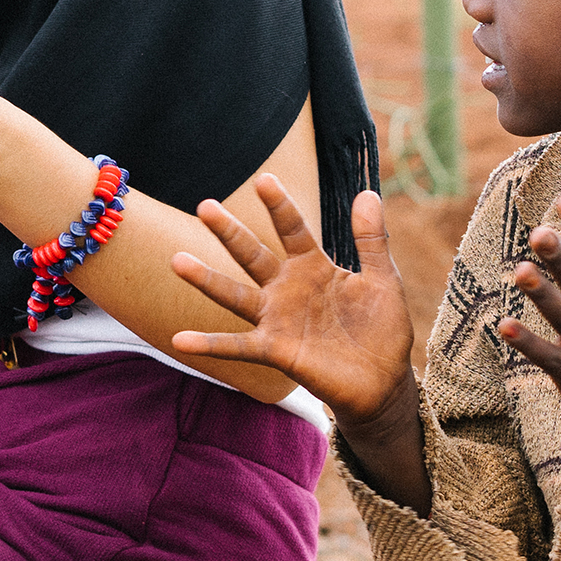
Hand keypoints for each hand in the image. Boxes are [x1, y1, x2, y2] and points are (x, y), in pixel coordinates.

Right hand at [173, 180, 416, 425]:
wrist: (384, 382)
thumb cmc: (382, 329)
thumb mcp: (383, 279)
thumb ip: (371, 239)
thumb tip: (367, 192)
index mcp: (313, 267)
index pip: (292, 228)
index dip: (279, 205)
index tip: (264, 179)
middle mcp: (287, 289)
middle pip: (253, 254)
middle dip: (229, 231)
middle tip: (204, 206)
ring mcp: (278, 319)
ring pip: (235, 294)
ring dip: (206, 279)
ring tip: (177, 261)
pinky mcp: (275, 350)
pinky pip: (237, 345)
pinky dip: (208, 343)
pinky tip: (180, 340)